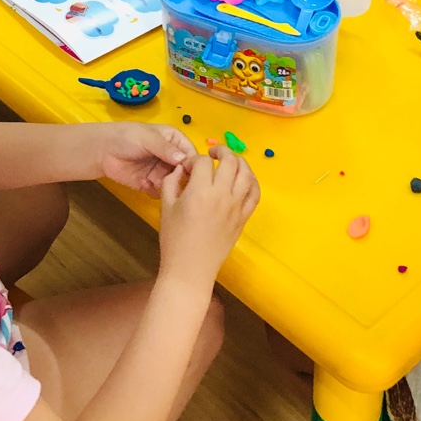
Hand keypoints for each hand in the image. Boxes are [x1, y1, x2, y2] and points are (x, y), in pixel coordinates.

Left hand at [96, 122, 195, 194]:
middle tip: (171, 180)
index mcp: (174, 140)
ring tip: (155, 181)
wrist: (102, 150)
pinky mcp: (151, 184)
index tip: (190, 172)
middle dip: (180, 178)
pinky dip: (154, 190)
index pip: (191, 153)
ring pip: (174, 184)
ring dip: (167, 185)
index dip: (193, 163)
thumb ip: (165, 149)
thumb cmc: (126, 137)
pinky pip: (160, 192)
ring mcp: (161, 171)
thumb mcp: (147, 138)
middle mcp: (171, 157)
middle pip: (185, 171)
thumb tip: (183, 159)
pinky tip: (144, 184)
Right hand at [158, 147, 259, 285]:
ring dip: (239, 162)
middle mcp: (222, 195)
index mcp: (199, 191)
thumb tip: (180, 168)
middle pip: (230, 160)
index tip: (186, 168)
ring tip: (230, 161)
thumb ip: (171, 181)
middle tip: (212, 153)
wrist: (190, 268)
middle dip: (220, 151)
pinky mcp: (244, 217)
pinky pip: (255, 193)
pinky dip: (252, 181)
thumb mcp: (165, 206)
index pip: (202, 161)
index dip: (193, 160)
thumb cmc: (174, 239)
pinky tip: (244, 178)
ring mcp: (236, 206)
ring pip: (246, 173)